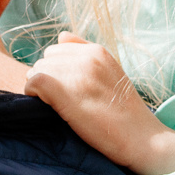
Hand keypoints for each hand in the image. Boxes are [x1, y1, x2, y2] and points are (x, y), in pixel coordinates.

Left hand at [23, 33, 174, 174]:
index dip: (58, 71)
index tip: (69, 90)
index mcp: (97, 51)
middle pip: (46, 60)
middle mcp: (86, 57)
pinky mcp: (63, 90)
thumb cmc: (125, 113)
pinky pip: (33, 82)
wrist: (141, 139)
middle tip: (63, 101)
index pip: (58, 49)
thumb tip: (61, 36)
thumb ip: (86, 54)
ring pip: (37, 70)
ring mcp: (75, 72)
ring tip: (59, 107)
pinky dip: (34, 94)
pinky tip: (48, 107)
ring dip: (41, 89)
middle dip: (49, 78)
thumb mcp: (111, 74)